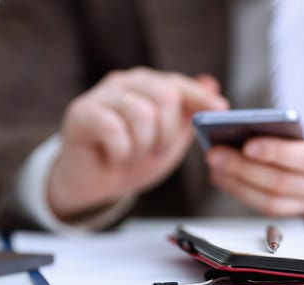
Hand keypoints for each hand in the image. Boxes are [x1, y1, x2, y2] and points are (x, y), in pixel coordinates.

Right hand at [48, 67, 228, 218]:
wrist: (96, 183)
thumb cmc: (134, 157)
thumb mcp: (170, 140)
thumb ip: (189, 115)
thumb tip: (211, 84)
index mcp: (150, 85)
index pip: (180, 84)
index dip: (201, 97)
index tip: (221, 109)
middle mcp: (127, 82)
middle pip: (166, 96)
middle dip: (168, 133)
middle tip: (156, 150)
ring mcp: (103, 94)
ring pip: (142, 113)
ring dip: (143, 146)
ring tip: (133, 154)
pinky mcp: (82, 112)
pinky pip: (114, 129)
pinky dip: (121, 152)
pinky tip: (114, 157)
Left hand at [205, 80, 303, 216]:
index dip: (279, 153)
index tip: (250, 142)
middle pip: (281, 184)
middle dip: (245, 169)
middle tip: (216, 152)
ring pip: (271, 202)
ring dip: (238, 185)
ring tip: (214, 162)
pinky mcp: (303, 210)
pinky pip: (270, 207)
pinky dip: (243, 194)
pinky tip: (223, 176)